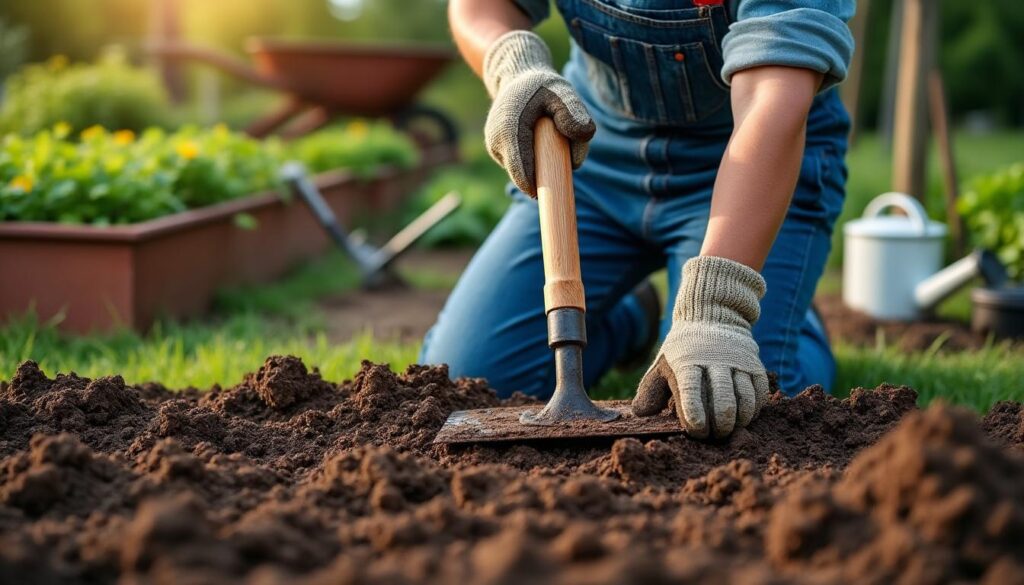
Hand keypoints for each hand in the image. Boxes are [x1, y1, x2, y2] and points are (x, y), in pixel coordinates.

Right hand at [483, 31, 594, 196]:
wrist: (517, 77)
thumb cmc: (542, 85)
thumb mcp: (562, 91)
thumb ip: (574, 111)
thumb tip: (583, 134)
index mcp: (509, 127)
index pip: (520, 168)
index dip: (534, 185)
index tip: (546, 198)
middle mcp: (496, 139)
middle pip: (522, 174)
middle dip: (544, 173)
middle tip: (564, 153)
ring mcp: (494, 147)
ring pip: (522, 170)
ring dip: (540, 164)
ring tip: (551, 137)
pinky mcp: (497, 151)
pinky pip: (519, 164)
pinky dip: (533, 160)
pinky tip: (539, 141)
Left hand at [632, 256, 770, 438]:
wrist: (712, 316)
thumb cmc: (683, 351)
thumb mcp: (662, 364)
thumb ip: (650, 390)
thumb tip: (640, 413)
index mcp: (687, 362)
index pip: (691, 388)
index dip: (694, 411)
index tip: (697, 429)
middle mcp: (714, 361)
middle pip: (722, 396)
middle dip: (720, 423)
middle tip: (715, 435)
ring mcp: (737, 362)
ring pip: (745, 396)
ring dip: (739, 419)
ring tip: (731, 429)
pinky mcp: (754, 365)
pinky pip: (760, 391)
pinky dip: (754, 409)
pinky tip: (745, 417)